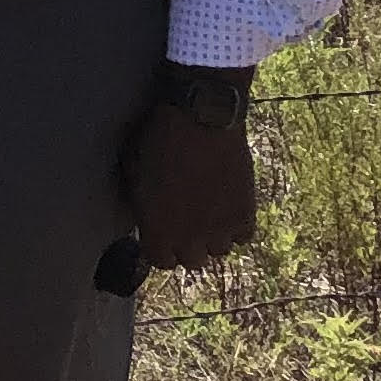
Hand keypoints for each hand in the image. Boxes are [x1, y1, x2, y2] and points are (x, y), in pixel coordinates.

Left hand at [121, 97, 258, 271]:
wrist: (201, 118)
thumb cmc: (159, 140)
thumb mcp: (134, 174)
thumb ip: (142, 205)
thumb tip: (147, 216)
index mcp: (157, 231)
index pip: (161, 261)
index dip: (162, 247)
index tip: (164, 234)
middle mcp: (188, 239)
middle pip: (192, 261)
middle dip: (188, 244)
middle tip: (187, 222)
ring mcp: (219, 230)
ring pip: (219, 250)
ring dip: (214, 235)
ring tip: (209, 211)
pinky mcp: (245, 215)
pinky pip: (243, 236)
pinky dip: (237, 225)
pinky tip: (229, 205)